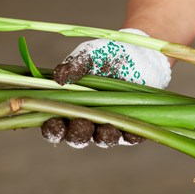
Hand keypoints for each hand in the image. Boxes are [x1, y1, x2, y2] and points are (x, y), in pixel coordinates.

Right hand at [43, 28, 170, 147]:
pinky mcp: (134, 125)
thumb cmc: (108, 55)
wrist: (141, 53)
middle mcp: (89, 119)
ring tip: (105, 128)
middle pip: (78, 138)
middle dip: (78, 134)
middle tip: (81, 123)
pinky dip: (130, 135)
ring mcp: (111, 124)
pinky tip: (130, 130)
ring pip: (104, 140)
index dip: (53, 128)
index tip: (54, 122)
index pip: (56, 125)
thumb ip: (73, 66)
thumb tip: (59, 78)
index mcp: (70, 106)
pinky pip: (132, 136)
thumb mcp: (89, 56)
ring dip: (103, 137)